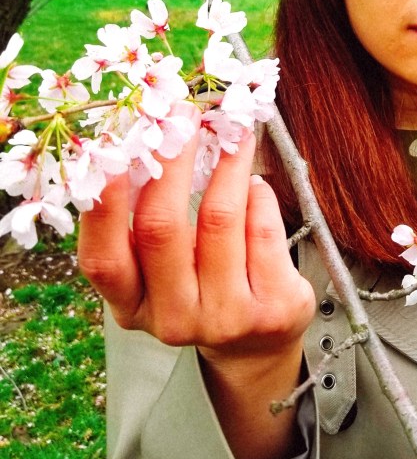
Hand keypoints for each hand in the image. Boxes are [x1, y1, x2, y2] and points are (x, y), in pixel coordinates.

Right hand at [79, 101, 314, 353]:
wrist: (256, 344)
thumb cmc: (201, 285)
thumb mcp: (161, 270)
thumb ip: (146, 222)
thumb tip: (149, 136)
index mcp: (131, 305)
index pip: (104, 258)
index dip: (104, 203)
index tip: (113, 146)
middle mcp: (171, 318)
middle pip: (163, 227)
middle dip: (172, 159)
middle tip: (185, 114)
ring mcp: (223, 318)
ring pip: (219, 220)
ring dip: (227, 165)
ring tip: (235, 134)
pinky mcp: (271, 309)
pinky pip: (262, 230)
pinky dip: (260, 196)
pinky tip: (256, 183)